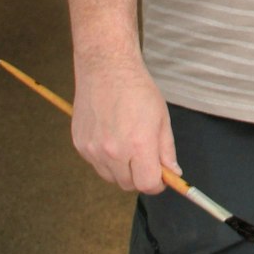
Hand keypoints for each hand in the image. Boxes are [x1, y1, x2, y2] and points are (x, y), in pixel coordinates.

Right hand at [70, 58, 176, 193]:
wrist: (107, 68)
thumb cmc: (138, 89)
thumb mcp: (162, 118)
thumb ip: (166, 150)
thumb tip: (173, 173)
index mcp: (138, 145)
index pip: (147, 184)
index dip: (157, 183)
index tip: (161, 176)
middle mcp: (113, 151)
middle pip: (128, 185)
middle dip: (140, 176)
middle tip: (145, 158)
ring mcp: (93, 149)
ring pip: (111, 176)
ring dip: (122, 169)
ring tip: (127, 143)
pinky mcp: (80, 145)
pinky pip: (96, 164)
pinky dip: (106, 158)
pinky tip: (111, 136)